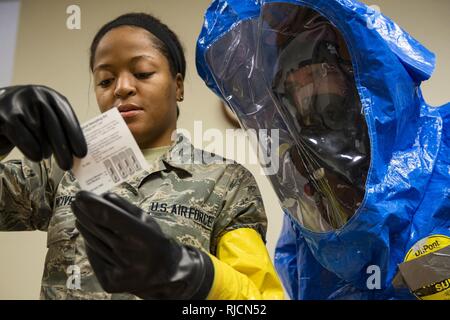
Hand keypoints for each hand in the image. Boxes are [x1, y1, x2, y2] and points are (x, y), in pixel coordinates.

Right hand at [0, 85, 86, 169]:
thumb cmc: (26, 118)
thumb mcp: (46, 116)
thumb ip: (60, 127)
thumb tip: (77, 151)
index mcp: (51, 96)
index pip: (67, 117)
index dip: (75, 136)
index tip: (81, 153)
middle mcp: (36, 95)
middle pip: (55, 128)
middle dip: (63, 150)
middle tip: (67, 165)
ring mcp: (19, 104)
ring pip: (40, 135)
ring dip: (44, 150)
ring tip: (43, 154)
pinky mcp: (6, 116)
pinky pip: (25, 140)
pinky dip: (32, 151)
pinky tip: (35, 155)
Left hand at [71, 191, 213, 299]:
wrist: (162, 272)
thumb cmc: (153, 240)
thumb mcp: (145, 219)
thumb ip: (124, 207)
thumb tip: (103, 196)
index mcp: (141, 236)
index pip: (108, 216)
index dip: (92, 204)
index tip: (80, 195)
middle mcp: (129, 254)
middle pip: (96, 228)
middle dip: (83, 212)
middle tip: (76, 202)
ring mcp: (117, 269)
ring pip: (91, 241)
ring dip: (83, 226)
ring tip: (80, 215)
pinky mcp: (108, 281)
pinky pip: (92, 256)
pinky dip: (89, 243)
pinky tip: (90, 234)